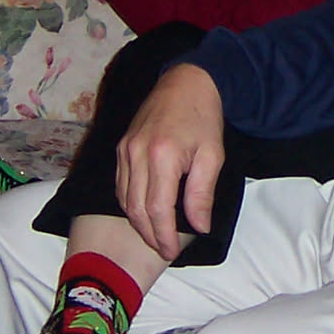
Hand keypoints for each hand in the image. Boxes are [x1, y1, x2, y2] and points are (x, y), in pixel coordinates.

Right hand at [115, 63, 226, 259]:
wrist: (187, 82)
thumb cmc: (203, 118)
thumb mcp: (212, 156)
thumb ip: (202, 194)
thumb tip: (200, 227)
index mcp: (162, 156)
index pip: (157, 209)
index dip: (164, 235)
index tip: (172, 251)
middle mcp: (137, 154)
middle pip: (136, 208)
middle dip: (150, 234)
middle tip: (164, 250)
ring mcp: (125, 150)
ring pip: (124, 199)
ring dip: (138, 222)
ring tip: (156, 236)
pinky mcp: (121, 147)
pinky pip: (120, 185)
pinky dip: (130, 204)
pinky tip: (144, 213)